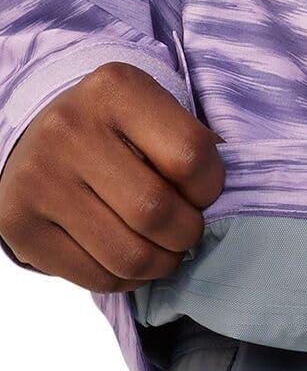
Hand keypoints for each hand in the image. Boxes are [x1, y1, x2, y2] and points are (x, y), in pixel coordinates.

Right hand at [0, 62, 223, 291]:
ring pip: (130, 256)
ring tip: (163, 249)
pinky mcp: (18, 224)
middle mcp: (67, 129)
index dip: (210, 189)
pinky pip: (97, 278)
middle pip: (156, 212)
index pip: (190, 157)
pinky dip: (128, 279)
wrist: (40, 140)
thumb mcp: (157, 117)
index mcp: (113, 90)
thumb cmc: (121, 135)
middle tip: (185, 230)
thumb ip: (194, 152)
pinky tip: (128, 255)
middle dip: (187, 234)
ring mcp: (36, 178)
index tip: (201, 193)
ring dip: (162, 263)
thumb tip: (223, 209)